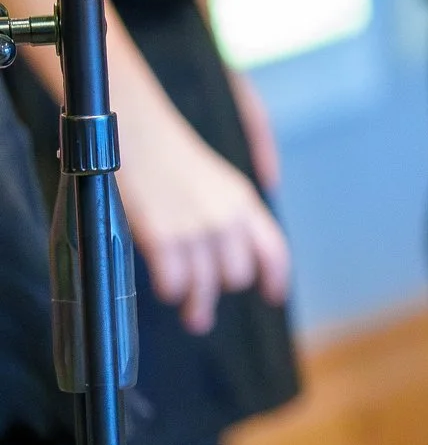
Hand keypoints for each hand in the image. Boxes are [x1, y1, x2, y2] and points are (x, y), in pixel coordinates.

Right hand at [113, 83, 290, 333]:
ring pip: (205, 287)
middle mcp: (226, 218)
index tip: (273, 297)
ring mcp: (195, 228)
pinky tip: (166, 289)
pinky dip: (170, 290)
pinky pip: (173, 283)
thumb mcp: (215, 178)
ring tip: (194, 317)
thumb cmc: (168, 152)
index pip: (273, 251)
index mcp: (243, 201)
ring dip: (197, 305)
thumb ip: (231, 213)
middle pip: (236, 275)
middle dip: (221, 290)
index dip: (275, 278)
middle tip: (207, 305)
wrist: (134, 127)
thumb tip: (234, 254)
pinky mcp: (162, 236)